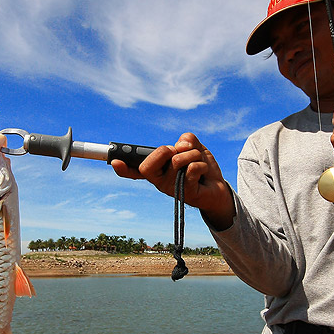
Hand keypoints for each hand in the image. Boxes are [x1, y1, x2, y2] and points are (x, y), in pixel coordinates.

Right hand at [111, 133, 234, 229]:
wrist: (218, 188)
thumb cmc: (201, 167)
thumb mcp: (193, 147)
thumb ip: (186, 140)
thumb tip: (182, 144)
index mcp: (157, 170)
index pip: (136, 170)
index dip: (124, 168)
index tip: (115, 162)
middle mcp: (160, 181)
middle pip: (151, 162)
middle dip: (166, 150)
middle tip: (178, 152)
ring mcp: (171, 188)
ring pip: (177, 160)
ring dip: (193, 154)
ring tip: (198, 162)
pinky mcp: (186, 193)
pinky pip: (193, 168)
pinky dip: (202, 164)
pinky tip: (204, 173)